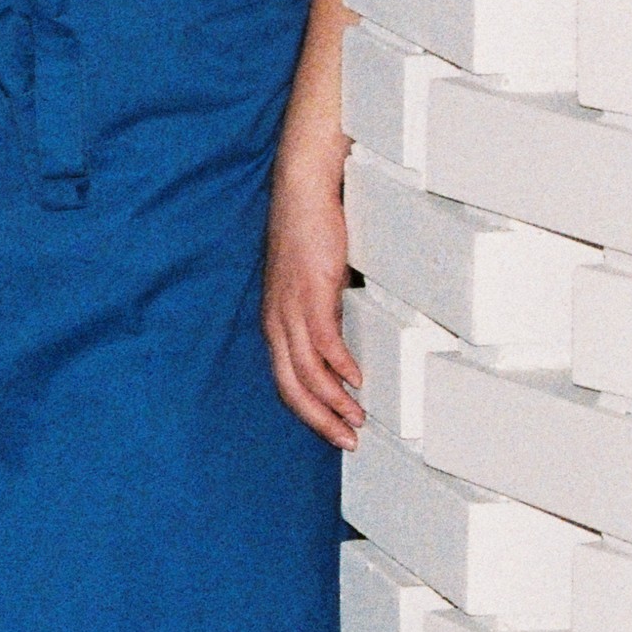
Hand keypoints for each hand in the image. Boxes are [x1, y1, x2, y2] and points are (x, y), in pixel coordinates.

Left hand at [263, 146, 365, 450]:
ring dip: (334, 401)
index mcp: (275, 322)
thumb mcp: (312, 285)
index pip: (285, 381)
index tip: (333, 430)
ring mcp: (291, 307)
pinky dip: (340, 366)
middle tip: (347, 440)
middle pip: (291, 386)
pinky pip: (323, 342)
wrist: (304, 191)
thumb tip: (345, 344)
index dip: (308, 411)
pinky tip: (356, 380)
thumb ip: (322, 314)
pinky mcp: (310, 292)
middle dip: (320, 420)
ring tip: (356, 419)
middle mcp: (277, 320)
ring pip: (306, 371)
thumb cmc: (310, 235)